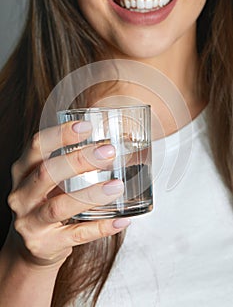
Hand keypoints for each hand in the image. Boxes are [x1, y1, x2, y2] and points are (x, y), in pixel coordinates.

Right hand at [7, 120, 129, 267]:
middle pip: (47, 173)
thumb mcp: (48, 181)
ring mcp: (30, 222)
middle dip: (78, 160)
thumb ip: (68, 164)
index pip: (36, 146)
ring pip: (60, 206)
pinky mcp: (45, 244)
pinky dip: (100, 227)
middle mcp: (22, 195)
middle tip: (108, 152)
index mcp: (23, 172)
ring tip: (117, 186)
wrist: (30, 246)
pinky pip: (76, 235)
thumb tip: (110, 145)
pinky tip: (121, 219)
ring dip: (91, 194)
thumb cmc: (46, 204)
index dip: (60, 134)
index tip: (87, 126)